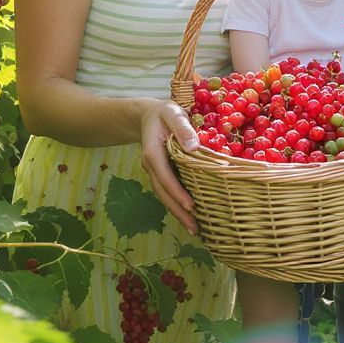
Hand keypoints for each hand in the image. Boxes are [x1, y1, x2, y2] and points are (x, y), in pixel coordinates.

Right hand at [139, 100, 199, 234]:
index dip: (177, 192)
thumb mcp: (173, 113)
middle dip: (178, 211)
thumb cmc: (165, 113)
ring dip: (177, 212)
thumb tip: (193, 147)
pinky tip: (188, 214)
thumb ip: (182, 127)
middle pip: (163, 192)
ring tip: (193, 229)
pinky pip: (167, 191)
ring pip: (164, 195)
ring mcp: (155, 171)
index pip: (165, 176)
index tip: (191, 206)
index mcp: (153, 152)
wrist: (149, 115)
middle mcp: (151, 166)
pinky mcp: (161, 173)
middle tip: (194, 229)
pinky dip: (176, 204)